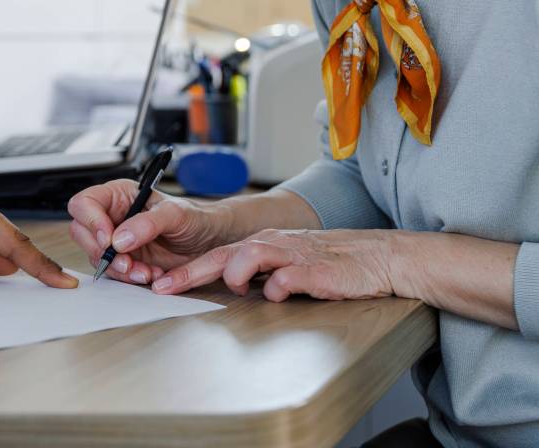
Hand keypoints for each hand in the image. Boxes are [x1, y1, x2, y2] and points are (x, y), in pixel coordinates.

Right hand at [67, 179, 234, 285]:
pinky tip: (150, 274)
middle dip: (102, 251)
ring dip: (118, 269)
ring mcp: (116, 240)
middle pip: (82, 232)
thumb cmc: (194, 218)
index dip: (91, 221)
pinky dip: (129, 277)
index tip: (110, 240)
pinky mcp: (124, 260)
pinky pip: (113, 272)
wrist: (209, 243)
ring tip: (145, 271)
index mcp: (118, 196)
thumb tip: (120, 238)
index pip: (85, 203)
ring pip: (95, 256)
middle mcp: (112, 216)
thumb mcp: (175, 214)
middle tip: (126, 261)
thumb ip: (147, 223)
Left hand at [150, 228, 395, 300]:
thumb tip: (231, 287)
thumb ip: (260, 273)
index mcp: (263, 245)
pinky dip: (277, 287)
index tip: (160, 285)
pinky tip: (278, 293)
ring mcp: (293, 255)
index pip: (216, 256)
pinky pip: (288, 277)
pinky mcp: (316, 269)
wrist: (378, 257)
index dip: (186, 271)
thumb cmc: (332, 264)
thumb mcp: (288, 264)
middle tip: (165, 287)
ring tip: (234, 288)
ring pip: (250, 255)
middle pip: (223, 254)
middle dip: (190, 272)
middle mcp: (273, 245)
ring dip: (235, 273)